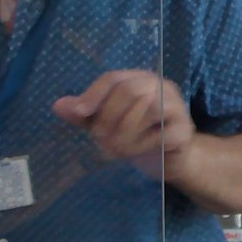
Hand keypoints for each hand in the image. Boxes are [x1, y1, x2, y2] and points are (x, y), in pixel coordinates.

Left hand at [52, 70, 195, 180]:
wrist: (171, 162)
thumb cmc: (138, 138)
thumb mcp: (107, 125)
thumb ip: (85, 115)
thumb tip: (58, 106)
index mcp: (139, 80)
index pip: (113, 78)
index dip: (94, 94)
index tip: (79, 113)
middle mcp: (160, 86)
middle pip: (129, 91)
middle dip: (108, 117)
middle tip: (100, 139)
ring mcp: (176, 106)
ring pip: (147, 108)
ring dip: (125, 133)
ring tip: (116, 149)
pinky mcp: (184, 129)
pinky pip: (160, 133)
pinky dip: (142, 145)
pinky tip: (137, 152)